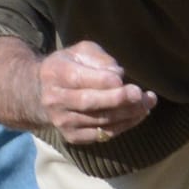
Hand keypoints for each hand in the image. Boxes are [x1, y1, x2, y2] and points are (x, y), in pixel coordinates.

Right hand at [36, 40, 156, 147]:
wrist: (40, 94)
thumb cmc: (69, 66)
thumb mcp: (80, 52)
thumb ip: (99, 58)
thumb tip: (118, 75)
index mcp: (55, 73)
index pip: (79, 79)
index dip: (101, 81)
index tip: (122, 79)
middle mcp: (55, 100)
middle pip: (89, 102)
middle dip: (118, 99)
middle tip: (140, 94)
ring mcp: (62, 121)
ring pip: (100, 120)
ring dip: (128, 113)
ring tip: (148, 103)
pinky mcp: (72, 137)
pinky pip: (102, 134)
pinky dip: (124, 126)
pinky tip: (138, 115)